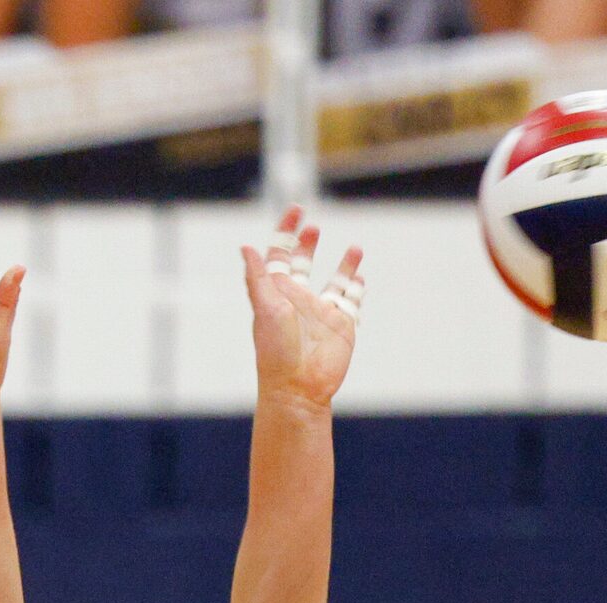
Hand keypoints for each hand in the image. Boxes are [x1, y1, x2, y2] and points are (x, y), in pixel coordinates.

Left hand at [242, 206, 362, 414]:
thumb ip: (258, 278)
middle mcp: (298, 300)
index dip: (285, 232)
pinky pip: (351, 300)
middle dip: (306, 245)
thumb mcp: (265, 309)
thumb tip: (245, 248)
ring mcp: (321, 312)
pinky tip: (361, 275)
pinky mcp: (342, 324)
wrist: (299, 387)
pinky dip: (357, 286)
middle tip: (313, 226)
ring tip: (355, 247)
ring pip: (335, 281)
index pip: (278, 255)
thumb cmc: (276, 350)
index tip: (296, 211)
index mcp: (277, 294)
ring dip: (345, 265)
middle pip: (302, 265)